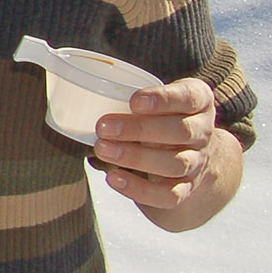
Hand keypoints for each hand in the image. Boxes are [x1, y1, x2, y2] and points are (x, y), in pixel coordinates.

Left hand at [91, 77, 242, 231]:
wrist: (189, 150)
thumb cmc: (159, 115)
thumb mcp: (154, 96)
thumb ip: (126, 89)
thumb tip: (69, 77)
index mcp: (198, 103)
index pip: (190, 98)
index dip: (164, 99)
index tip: (133, 101)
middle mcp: (202, 133)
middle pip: (181, 131)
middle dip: (140, 129)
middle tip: (103, 126)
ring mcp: (196, 163)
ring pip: (174, 163)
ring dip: (136, 157)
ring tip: (102, 149)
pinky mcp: (185, 189)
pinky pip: (169, 195)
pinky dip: (141, 190)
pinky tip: (114, 178)